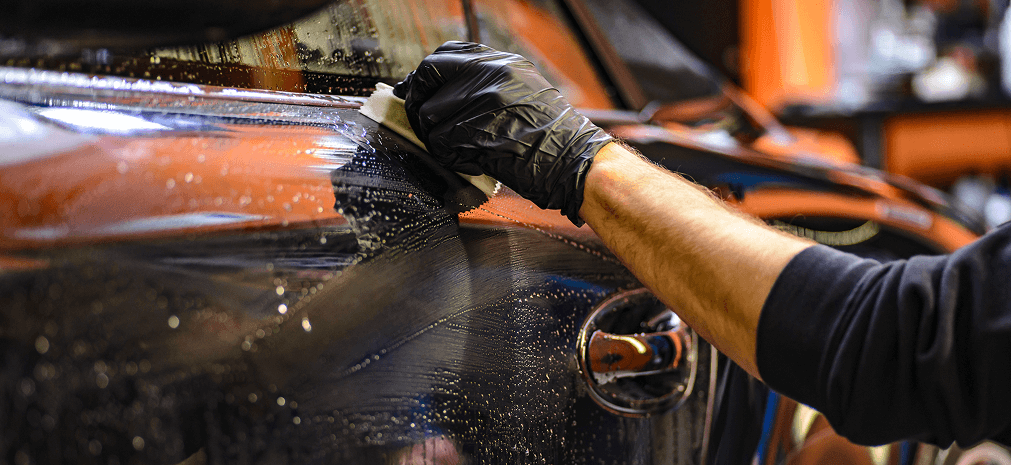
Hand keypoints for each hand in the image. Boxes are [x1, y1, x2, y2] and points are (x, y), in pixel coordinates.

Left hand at [393, 41, 612, 224]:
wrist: (575, 160)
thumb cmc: (552, 136)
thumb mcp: (523, 90)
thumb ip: (485, 84)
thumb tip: (443, 91)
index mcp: (500, 62)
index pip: (444, 56)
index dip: (425, 76)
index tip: (417, 91)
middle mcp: (490, 74)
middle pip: (428, 79)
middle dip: (419, 103)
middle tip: (423, 123)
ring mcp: (482, 101)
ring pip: (430, 116)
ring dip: (437, 137)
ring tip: (461, 148)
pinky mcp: (476, 130)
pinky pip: (440, 143)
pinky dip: (450, 157)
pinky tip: (471, 160)